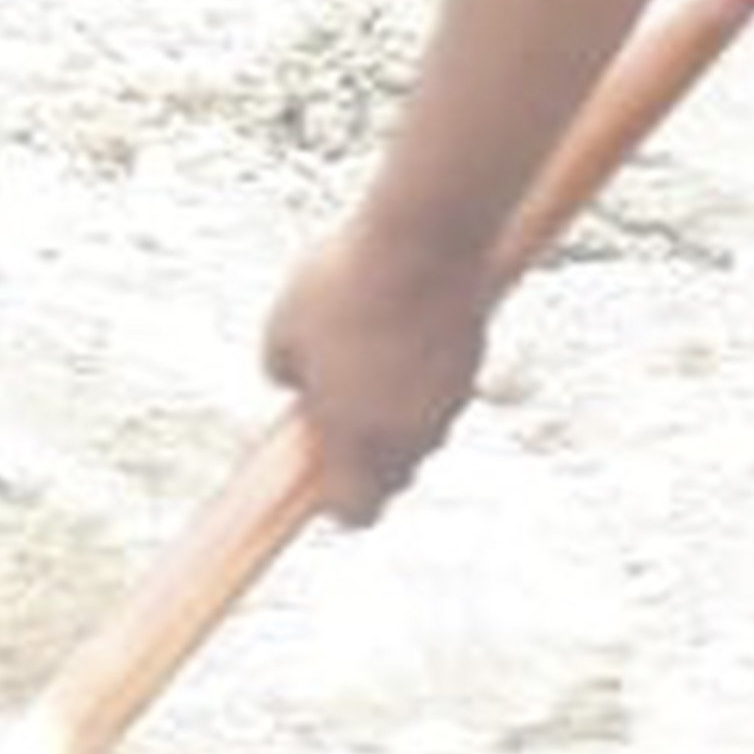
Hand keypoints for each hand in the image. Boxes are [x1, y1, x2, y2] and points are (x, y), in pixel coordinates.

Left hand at [261, 210, 498, 525]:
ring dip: (397, 414)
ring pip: (421, 432)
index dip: (339, 501)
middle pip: (394, 476)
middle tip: (340, 410)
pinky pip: (443, 392)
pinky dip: (423, 378)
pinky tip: (400, 334)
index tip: (322, 474)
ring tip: (368, 360)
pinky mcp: (471, 366)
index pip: (357, 511)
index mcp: (356, 437)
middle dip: (367, 456)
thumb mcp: (284, 325)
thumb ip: (282, 368)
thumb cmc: (344, 285)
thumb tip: (288, 381)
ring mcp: (447, 404)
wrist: (423, 242)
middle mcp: (409, 434)